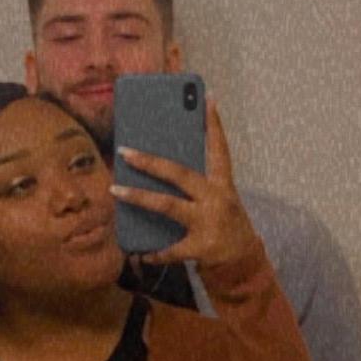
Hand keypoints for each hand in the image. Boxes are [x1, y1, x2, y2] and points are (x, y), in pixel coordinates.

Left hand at [109, 98, 259, 268]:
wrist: (245, 263)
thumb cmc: (225, 225)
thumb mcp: (218, 201)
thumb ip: (196, 186)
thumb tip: (158, 168)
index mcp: (223, 185)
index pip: (219, 149)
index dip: (214, 124)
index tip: (208, 97)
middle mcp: (217, 199)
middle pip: (180, 174)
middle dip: (150, 162)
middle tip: (125, 151)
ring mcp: (209, 223)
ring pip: (168, 205)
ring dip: (139, 198)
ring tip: (115, 190)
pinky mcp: (202, 247)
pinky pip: (170, 248)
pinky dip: (154, 252)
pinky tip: (141, 253)